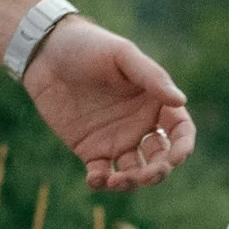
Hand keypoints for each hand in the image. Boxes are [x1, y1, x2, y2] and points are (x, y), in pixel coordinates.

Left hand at [23, 17, 196, 191]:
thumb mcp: (122, 54)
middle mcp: (140, 124)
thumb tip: (181, 101)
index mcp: (154, 101)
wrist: (45, 52)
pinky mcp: (90, 149)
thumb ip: (152, 77)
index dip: (183, 146)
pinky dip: (101, 182)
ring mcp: (115, 139)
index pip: (180, 130)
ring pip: (134, 172)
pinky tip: (95, 178)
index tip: (176, 157)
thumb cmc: (89, 45)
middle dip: (158, 172)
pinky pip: (101, 174)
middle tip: (145, 175)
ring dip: (131, 183)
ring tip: (115, 180)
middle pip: (160, 158)